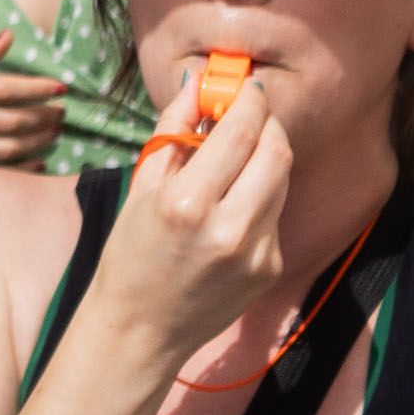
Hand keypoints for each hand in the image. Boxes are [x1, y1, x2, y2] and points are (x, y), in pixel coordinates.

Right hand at [0, 29, 66, 175]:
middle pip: (8, 120)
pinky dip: (19, 168)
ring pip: (4, 148)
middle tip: (62, 112)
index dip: (35, 88)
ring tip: (55, 132)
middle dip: (42, 116)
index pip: (2, 88)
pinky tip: (39, 160)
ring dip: (36, 141)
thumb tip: (9, 36)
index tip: (60, 86)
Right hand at [83, 53, 291, 381]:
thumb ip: (173, 130)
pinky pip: (275, 214)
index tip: (246, 86)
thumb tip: (197, 85)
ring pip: (282, 179)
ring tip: (236, 158)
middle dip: (268, 122)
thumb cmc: (131, 253)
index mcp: (188, 203)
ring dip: (266, 157)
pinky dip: (259, 196)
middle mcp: (229, 228)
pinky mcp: (270, 268)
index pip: (241, 132)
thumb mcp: (142, 187)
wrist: (143, 329)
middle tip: (249, 113)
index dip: (250, 101)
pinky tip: (231, 207)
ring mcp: (256, 252)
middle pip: (277, 151)